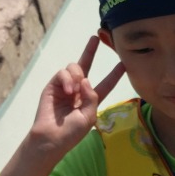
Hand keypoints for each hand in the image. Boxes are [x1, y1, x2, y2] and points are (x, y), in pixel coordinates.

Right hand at [30, 35, 125, 155]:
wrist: (51, 138)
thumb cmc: (72, 132)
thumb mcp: (89, 116)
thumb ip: (92, 97)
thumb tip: (86, 79)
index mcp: (91, 99)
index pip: (106, 84)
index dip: (114, 74)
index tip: (123, 64)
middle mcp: (79, 90)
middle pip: (86, 66)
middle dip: (90, 51)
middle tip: (96, 37)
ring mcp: (66, 86)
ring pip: (74, 67)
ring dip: (77, 75)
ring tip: (74, 90)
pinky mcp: (53, 85)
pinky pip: (62, 73)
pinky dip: (67, 79)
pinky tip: (69, 90)